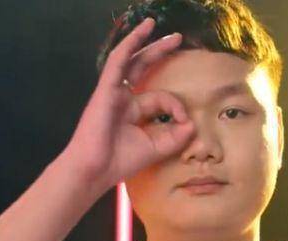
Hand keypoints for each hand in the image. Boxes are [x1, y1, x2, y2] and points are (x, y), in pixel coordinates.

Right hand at [62, 17, 193, 191]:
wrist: (95, 169)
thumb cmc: (120, 162)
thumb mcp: (156, 148)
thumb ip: (175, 136)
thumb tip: (192, 122)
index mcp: (133, 112)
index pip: (161, 99)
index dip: (176, 106)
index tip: (185, 123)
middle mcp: (123, 99)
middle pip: (143, 68)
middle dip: (160, 52)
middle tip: (179, 39)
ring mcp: (113, 92)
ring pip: (130, 60)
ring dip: (144, 41)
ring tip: (156, 24)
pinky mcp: (107, 89)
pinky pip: (119, 61)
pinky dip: (130, 43)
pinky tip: (142, 30)